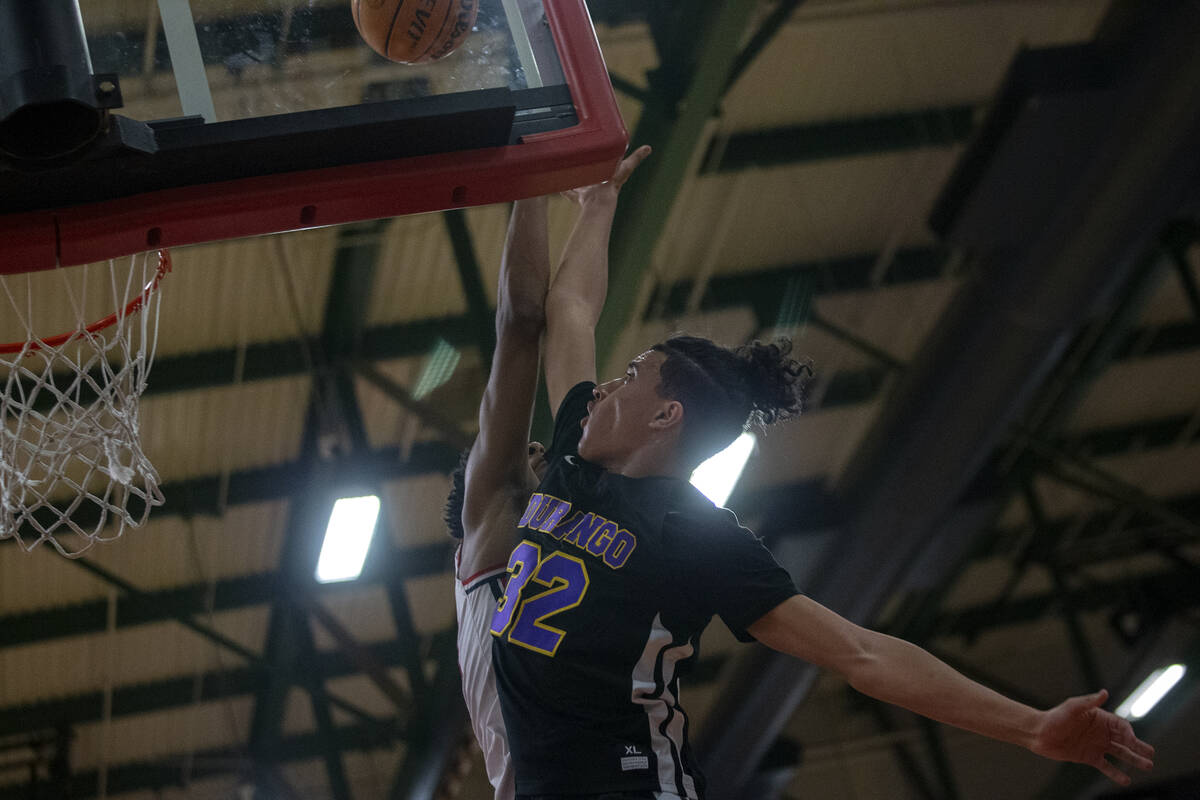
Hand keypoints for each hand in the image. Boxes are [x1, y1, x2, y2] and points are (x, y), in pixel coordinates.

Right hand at [561, 145, 651, 205]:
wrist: (599, 201)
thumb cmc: (613, 184)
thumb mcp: (626, 167)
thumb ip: (636, 158)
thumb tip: (649, 148)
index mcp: (609, 177)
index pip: (607, 167)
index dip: (604, 161)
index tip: (599, 154)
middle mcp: (599, 184)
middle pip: (593, 175)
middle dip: (587, 169)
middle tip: (581, 159)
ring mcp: (589, 191)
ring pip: (581, 184)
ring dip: (575, 178)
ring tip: (566, 169)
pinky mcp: (580, 197)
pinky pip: (570, 193)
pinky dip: (564, 189)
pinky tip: (557, 184)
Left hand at [1030, 690, 1154, 784]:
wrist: (1038, 733)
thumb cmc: (1055, 717)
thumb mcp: (1073, 707)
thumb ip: (1090, 702)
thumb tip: (1105, 692)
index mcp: (1099, 718)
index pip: (1121, 726)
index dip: (1129, 733)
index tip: (1133, 741)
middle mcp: (1100, 732)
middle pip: (1125, 740)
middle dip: (1138, 746)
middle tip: (1151, 754)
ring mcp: (1096, 745)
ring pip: (1120, 753)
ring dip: (1133, 760)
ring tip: (1148, 766)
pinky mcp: (1089, 757)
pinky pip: (1106, 766)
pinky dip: (1116, 773)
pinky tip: (1126, 780)